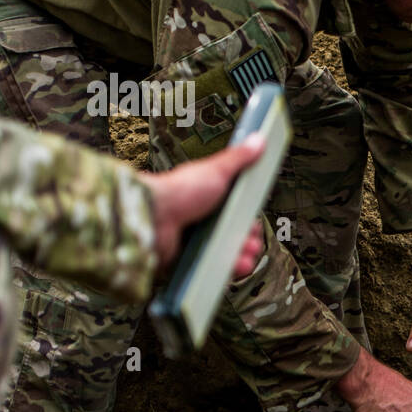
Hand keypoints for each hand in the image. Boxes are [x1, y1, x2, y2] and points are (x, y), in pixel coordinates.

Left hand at [139, 134, 265, 275]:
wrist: (153, 219)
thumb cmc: (179, 192)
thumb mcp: (217, 170)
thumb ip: (239, 158)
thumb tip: (258, 140)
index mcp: (207, 197)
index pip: (235, 211)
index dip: (248, 220)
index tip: (255, 224)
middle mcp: (199, 219)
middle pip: (231, 234)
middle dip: (247, 241)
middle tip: (251, 243)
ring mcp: (191, 240)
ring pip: (222, 254)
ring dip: (239, 258)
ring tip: (244, 259)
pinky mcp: (184, 259)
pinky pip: (207, 269)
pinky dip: (221, 271)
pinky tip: (230, 268)